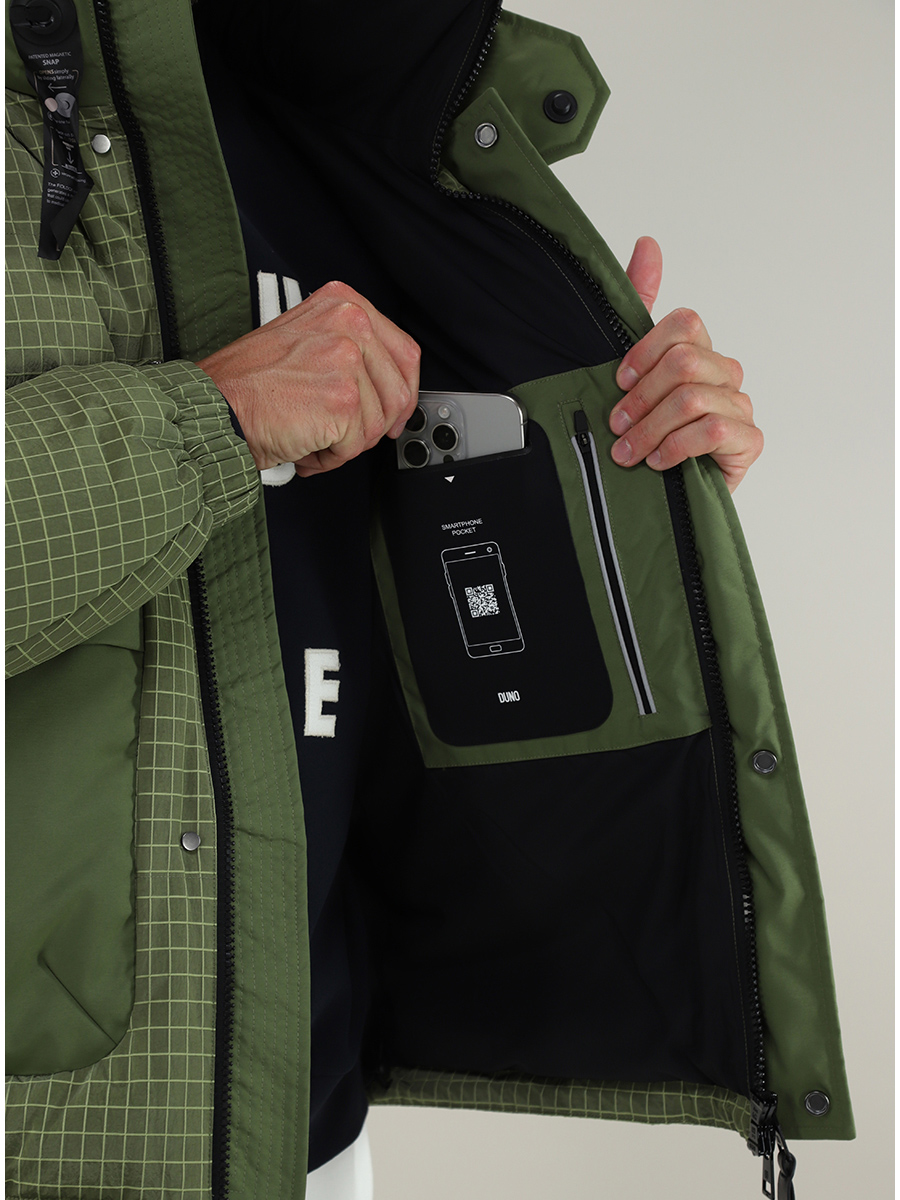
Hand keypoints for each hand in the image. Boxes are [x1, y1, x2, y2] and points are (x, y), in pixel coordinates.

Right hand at [197, 280, 419, 475]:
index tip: (395, 413)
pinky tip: (304, 445)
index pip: (404, 352)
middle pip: (398, 392)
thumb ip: (348, 349)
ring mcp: (348, 360)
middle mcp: (350, 323)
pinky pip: (356, 445)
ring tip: (311, 436)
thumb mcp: (305, 338)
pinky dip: (330, 457)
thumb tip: (385, 384)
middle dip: (374, 425)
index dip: (403, 392)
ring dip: (346, 443)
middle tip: (346, 436)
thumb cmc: (247, 381)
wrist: (216, 404)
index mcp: (343, 303)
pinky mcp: (343, 399)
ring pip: (377, 423)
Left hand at [609, 237, 762, 492]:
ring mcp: (739, 408)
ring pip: (693, 398)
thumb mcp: (627, 376)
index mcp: (697, 354)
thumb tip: (647, 244)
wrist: (656, 501)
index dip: (645, 350)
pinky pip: (715, 431)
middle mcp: (723, 375)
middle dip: (641, 397)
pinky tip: (658, 464)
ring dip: (650, 428)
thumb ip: (636, 307)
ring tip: (628, 453)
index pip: (685, 324)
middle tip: (617, 425)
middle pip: (685, 361)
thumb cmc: (643, 436)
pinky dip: (676, 447)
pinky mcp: (748, 443)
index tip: (617, 381)